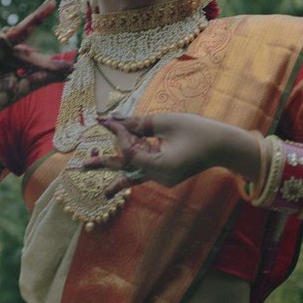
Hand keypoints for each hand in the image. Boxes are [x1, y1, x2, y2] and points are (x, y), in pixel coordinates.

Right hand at [0, 0, 72, 121]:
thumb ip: (43, 78)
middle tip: (54, 5)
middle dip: (43, 28)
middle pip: (30, 42)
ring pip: (19, 32)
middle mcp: (7, 51)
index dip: (53, 66)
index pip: (39, 60)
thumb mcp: (21, 88)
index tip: (70, 69)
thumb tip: (70, 71)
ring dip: (36, 18)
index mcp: (17, 62)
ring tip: (51, 3)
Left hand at [70, 113, 258, 197]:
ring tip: (93, 178)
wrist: (224, 146)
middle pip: (125, 168)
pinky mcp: (167, 175)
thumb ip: (139, 123)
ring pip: (133, 171)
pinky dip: (132, 165)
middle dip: (101, 165)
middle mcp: (160, 177)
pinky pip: (144, 170)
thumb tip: (114, 120)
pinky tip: (113, 183)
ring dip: (114, 169)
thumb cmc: (199, 131)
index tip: (105, 120)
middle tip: (78, 167)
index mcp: (161, 166)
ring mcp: (163, 179)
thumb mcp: (167, 122)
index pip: (129, 151)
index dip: (117, 135)